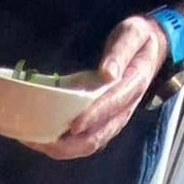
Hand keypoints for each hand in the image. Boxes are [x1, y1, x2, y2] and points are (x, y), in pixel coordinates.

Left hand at [37, 16, 167, 160]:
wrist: (150, 52)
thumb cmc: (138, 40)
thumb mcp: (133, 34)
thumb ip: (120, 51)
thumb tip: (108, 72)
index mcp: (132, 87)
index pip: (112, 106)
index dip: (92, 117)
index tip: (73, 125)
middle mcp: (122, 111)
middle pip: (96, 138)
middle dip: (67, 145)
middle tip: (40, 140)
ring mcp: (112, 121)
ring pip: (86, 145)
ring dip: (60, 149)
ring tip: (34, 142)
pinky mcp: (102, 123)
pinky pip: (81, 141)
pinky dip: (61, 145)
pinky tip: (40, 139)